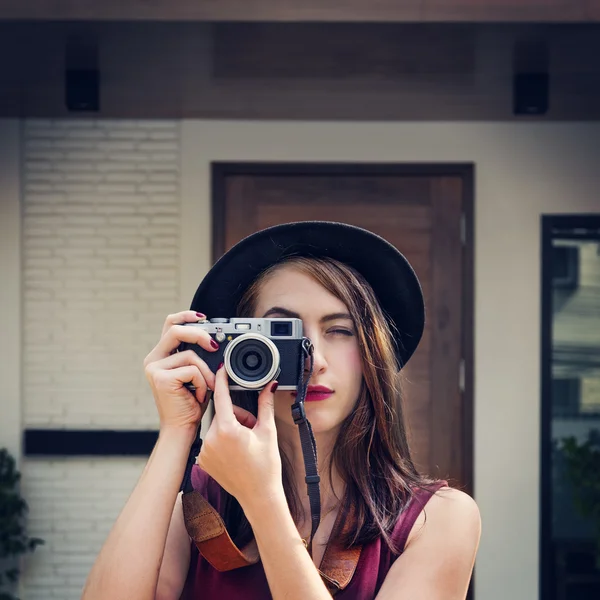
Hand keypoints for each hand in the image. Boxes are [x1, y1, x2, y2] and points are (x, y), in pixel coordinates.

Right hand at [143, 311, 217, 433]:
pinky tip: (198, 395)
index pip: (170, 324)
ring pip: (190, 354)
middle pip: (176, 330)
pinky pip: (191, 370)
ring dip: (206, 372)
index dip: (186, 316)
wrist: (182, 428)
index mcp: (161, 355)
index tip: (203, 317)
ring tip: (206, 387)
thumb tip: (215, 340)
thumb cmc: (191, 402)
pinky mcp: (160, 378)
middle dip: (199, 334)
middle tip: (215, 345)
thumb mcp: (197, 373)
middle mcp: (154, 359)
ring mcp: (154, 368)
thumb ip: (200, 355)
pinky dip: (202, 382)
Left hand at [197, 366, 283, 509]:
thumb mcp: (267, 431)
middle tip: (252, 429)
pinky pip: (212, 440)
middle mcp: (211, 439)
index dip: (222, 380)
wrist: (259, 496)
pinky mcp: (202, 460)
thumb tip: (270, 385)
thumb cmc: (265, 467)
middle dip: (238, 416)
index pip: (221, 396)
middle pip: (223, 413)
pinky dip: (223, 440)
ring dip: (231, 428)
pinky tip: (235, 452)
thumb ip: (265, 404)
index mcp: (227, 430)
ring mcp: (205, 451)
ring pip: (217, 426)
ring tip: (245, 443)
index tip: (222, 369)